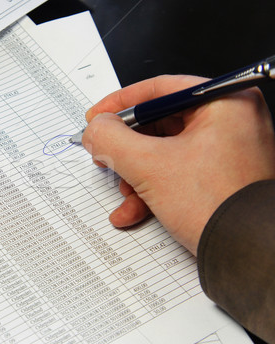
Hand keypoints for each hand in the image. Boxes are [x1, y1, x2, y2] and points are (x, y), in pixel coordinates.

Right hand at [82, 75, 274, 254]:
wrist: (247, 254)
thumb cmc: (220, 207)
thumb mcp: (149, 166)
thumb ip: (111, 140)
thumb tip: (96, 130)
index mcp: (225, 103)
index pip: (159, 89)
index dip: (119, 104)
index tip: (97, 117)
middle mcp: (231, 121)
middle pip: (159, 124)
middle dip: (126, 149)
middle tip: (106, 156)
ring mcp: (228, 150)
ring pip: (164, 152)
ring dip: (135, 175)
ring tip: (126, 194)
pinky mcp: (222, 176)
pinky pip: (177, 172)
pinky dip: (152, 189)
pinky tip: (134, 209)